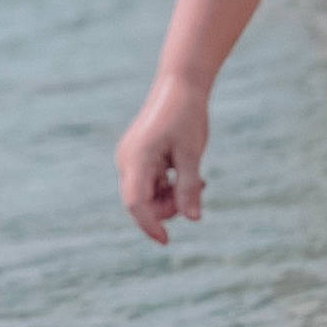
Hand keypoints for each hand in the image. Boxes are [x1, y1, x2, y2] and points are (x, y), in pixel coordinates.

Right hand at [116, 75, 208, 243]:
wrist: (181, 85)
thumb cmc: (187, 116)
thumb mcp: (192, 154)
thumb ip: (189, 187)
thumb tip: (193, 219)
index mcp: (136, 159)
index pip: (135, 203)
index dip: (149, 225)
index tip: (166, 241)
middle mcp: (128, 161)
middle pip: (142, 202)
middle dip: (169, 207)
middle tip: (198, 192)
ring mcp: (132, 158)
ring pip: (148, 194)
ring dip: (172, 197)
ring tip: (199, 182)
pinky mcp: (140, 156)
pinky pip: (151, 182)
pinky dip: (170, 186)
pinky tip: (191, 176)